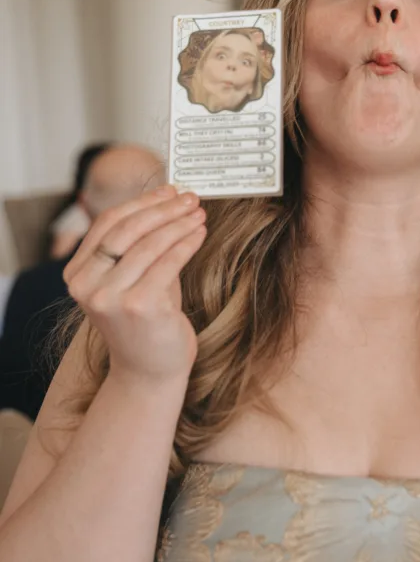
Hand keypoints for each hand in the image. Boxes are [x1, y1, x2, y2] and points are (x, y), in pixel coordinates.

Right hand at [63, 186, 206, 384]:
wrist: (149, 371)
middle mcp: (86, 285)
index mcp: (76, 274)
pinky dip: (187, 243)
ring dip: (178, 224)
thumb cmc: (146, 319)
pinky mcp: (139, 306)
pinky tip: (200, 234)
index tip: (169, 190)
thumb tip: (167, 198)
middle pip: (128, 230)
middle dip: (163, 209)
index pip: (107, 223)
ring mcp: (110, 297)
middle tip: (190, 198)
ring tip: (199, 214)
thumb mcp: (131, 278)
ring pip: (150, 244)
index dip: (141, 203)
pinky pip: (168, 262)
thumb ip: (138, 244)